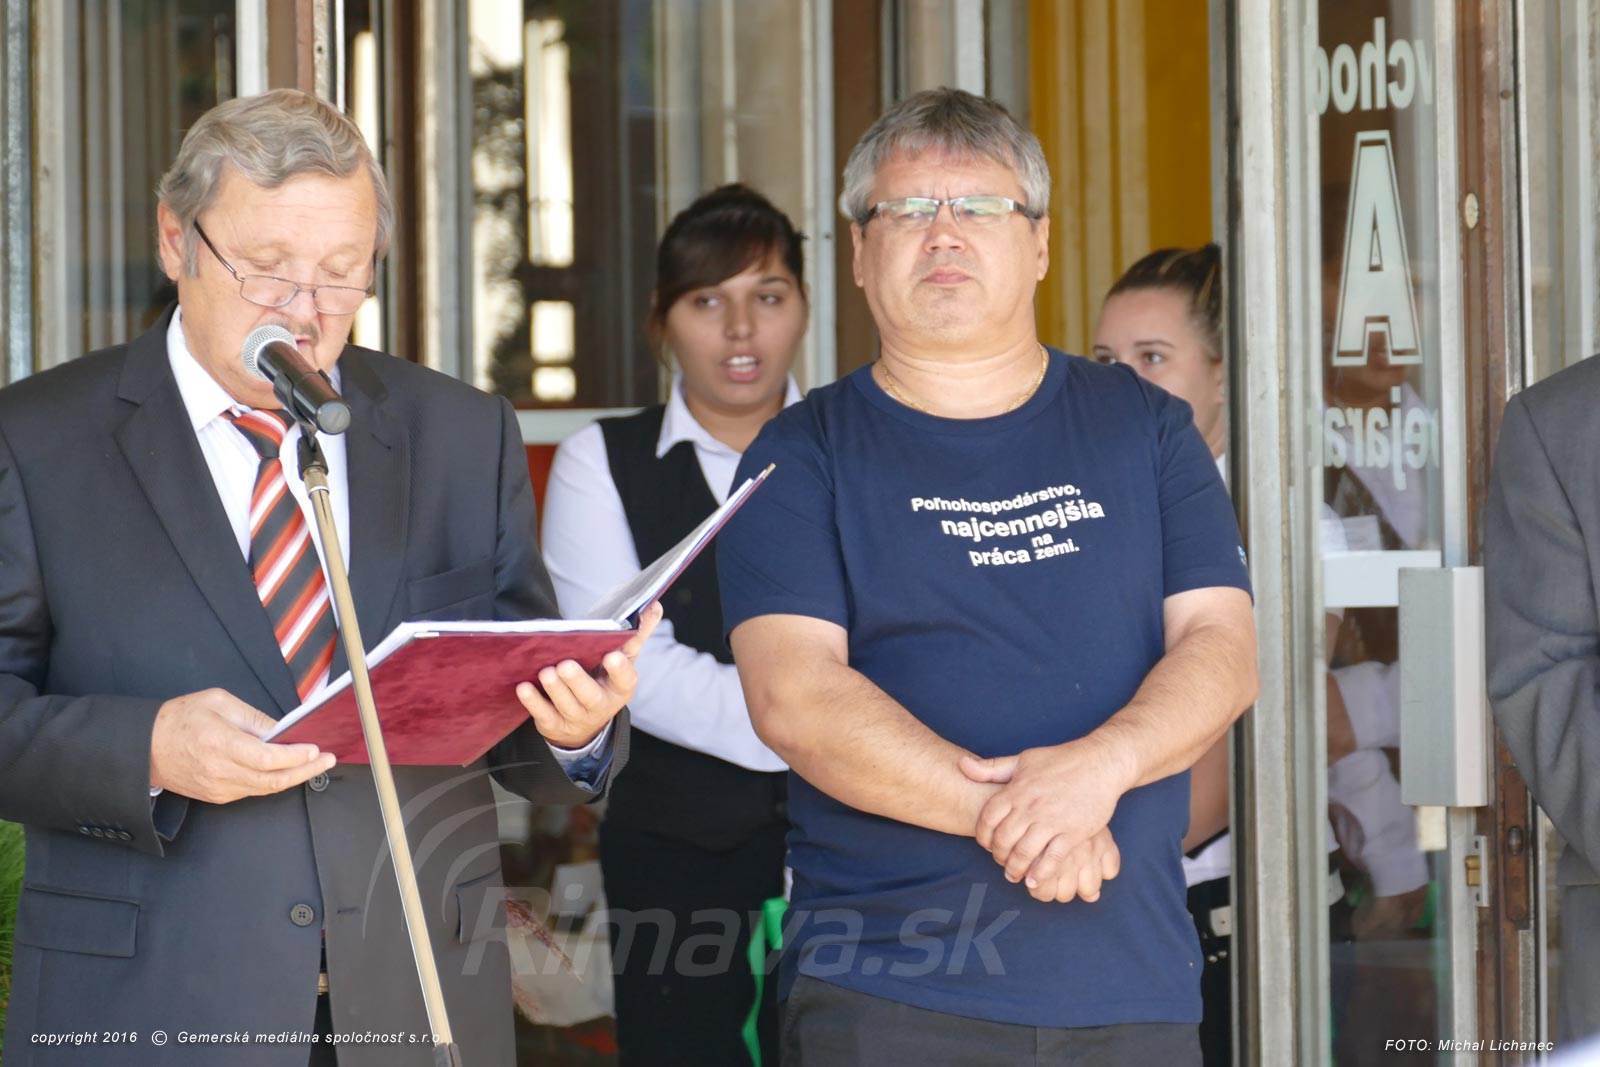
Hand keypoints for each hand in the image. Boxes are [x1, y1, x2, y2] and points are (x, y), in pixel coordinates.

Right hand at [150, 688, 335, 803]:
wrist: (144, 747)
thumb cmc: (179, 719)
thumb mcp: (218, 702)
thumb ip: (254, 718)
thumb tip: (282, 731)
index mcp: (219, 744)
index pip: (267, 758)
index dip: (295, 756)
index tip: (315, 749)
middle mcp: (219, 771)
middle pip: (273, 779)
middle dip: (306, 770)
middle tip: (327, 760)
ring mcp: (217, 788)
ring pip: (265, 788)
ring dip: (293, 777)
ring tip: (314, 763)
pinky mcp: (216, 796)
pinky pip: (252, 790)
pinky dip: (272, 781)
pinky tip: (286, 769)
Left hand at [516, 601, 662, 748]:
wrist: (586, 721)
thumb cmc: (604, 679)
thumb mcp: (623, 659)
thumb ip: (636, 633)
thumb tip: (654, 605)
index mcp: (621, 687)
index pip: (624, 679)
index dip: (619, 669)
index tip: (612, 655)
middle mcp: (601, 705)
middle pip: (590, 696)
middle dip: (578, 681)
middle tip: (565, 665)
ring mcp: (577, 717)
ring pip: (566, 705)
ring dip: (555, 689)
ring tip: (547, 672)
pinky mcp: (555, 724)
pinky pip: (543, 715)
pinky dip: (533, 702)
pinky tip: (524, 687)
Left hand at [961, 736, 1135, 887]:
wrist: (1100, 763)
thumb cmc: (1060, 760)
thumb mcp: (1023, 759)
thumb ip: (991, 767)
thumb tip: (961, 765)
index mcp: (1017, 789)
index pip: (987, 819)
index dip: (983, 836)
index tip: (986, 844)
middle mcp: (1031, 806)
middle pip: (1003, 839)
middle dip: (998, 856)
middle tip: (1001, 862)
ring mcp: (1052, 820)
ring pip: (1024, 853)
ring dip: (1015, 869)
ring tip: (1014, 875)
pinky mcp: (1073, 832)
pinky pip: (1052, 859)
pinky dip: (1040, 873)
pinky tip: (1034, 881)